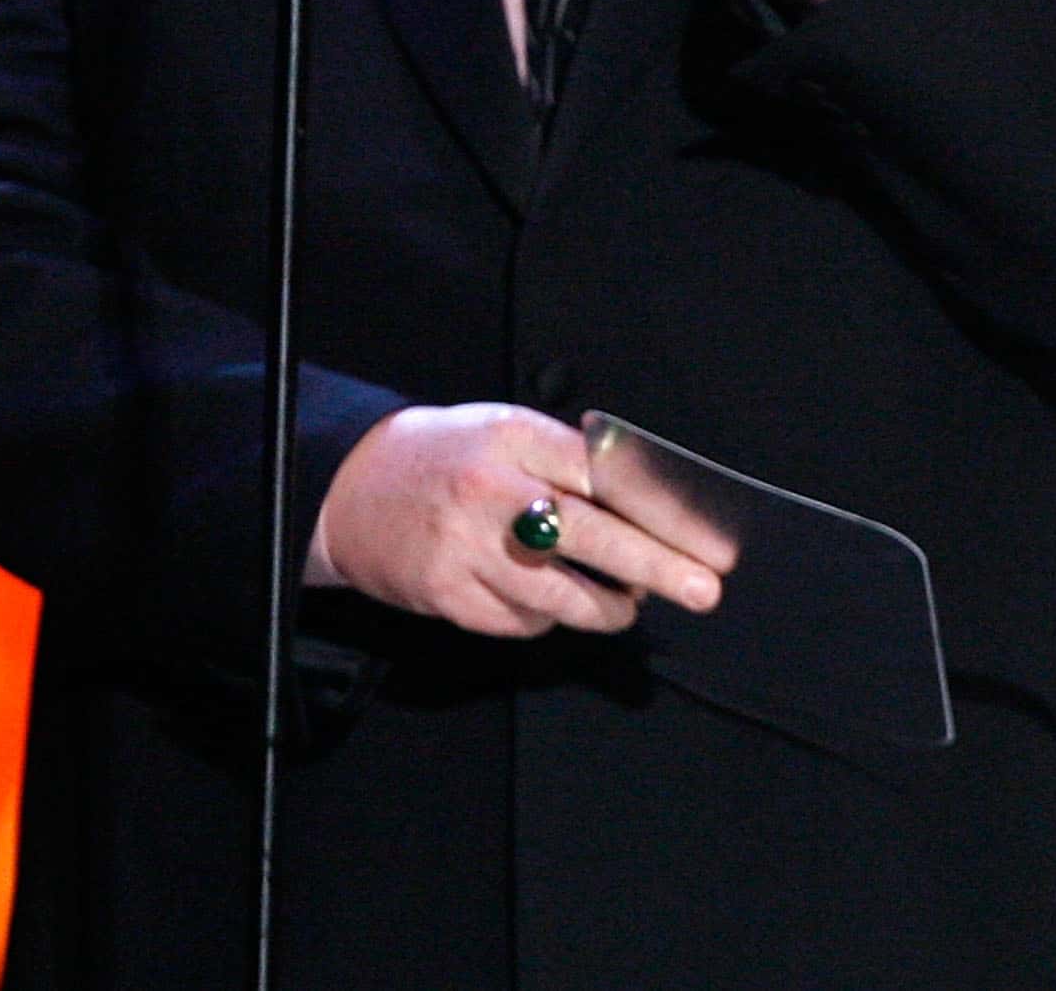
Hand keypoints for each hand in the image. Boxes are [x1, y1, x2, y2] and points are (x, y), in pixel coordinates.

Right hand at [313, 402, 727, 636]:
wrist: (349, 486)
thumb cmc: (445, 458)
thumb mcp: (505, 434)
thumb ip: (568, 463)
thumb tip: (649, 515)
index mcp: (514, 437)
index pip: (606, 477)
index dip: (663, 513)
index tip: (705, 541)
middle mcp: (491, 489)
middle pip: (595, 537)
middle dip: (659, 568)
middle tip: (702, 590)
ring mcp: (467, 545)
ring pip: (564, 595)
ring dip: (608, 609)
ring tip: (624, 607)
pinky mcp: (449, 593)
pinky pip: (522, 621)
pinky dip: (544, 616)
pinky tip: (541, 597)